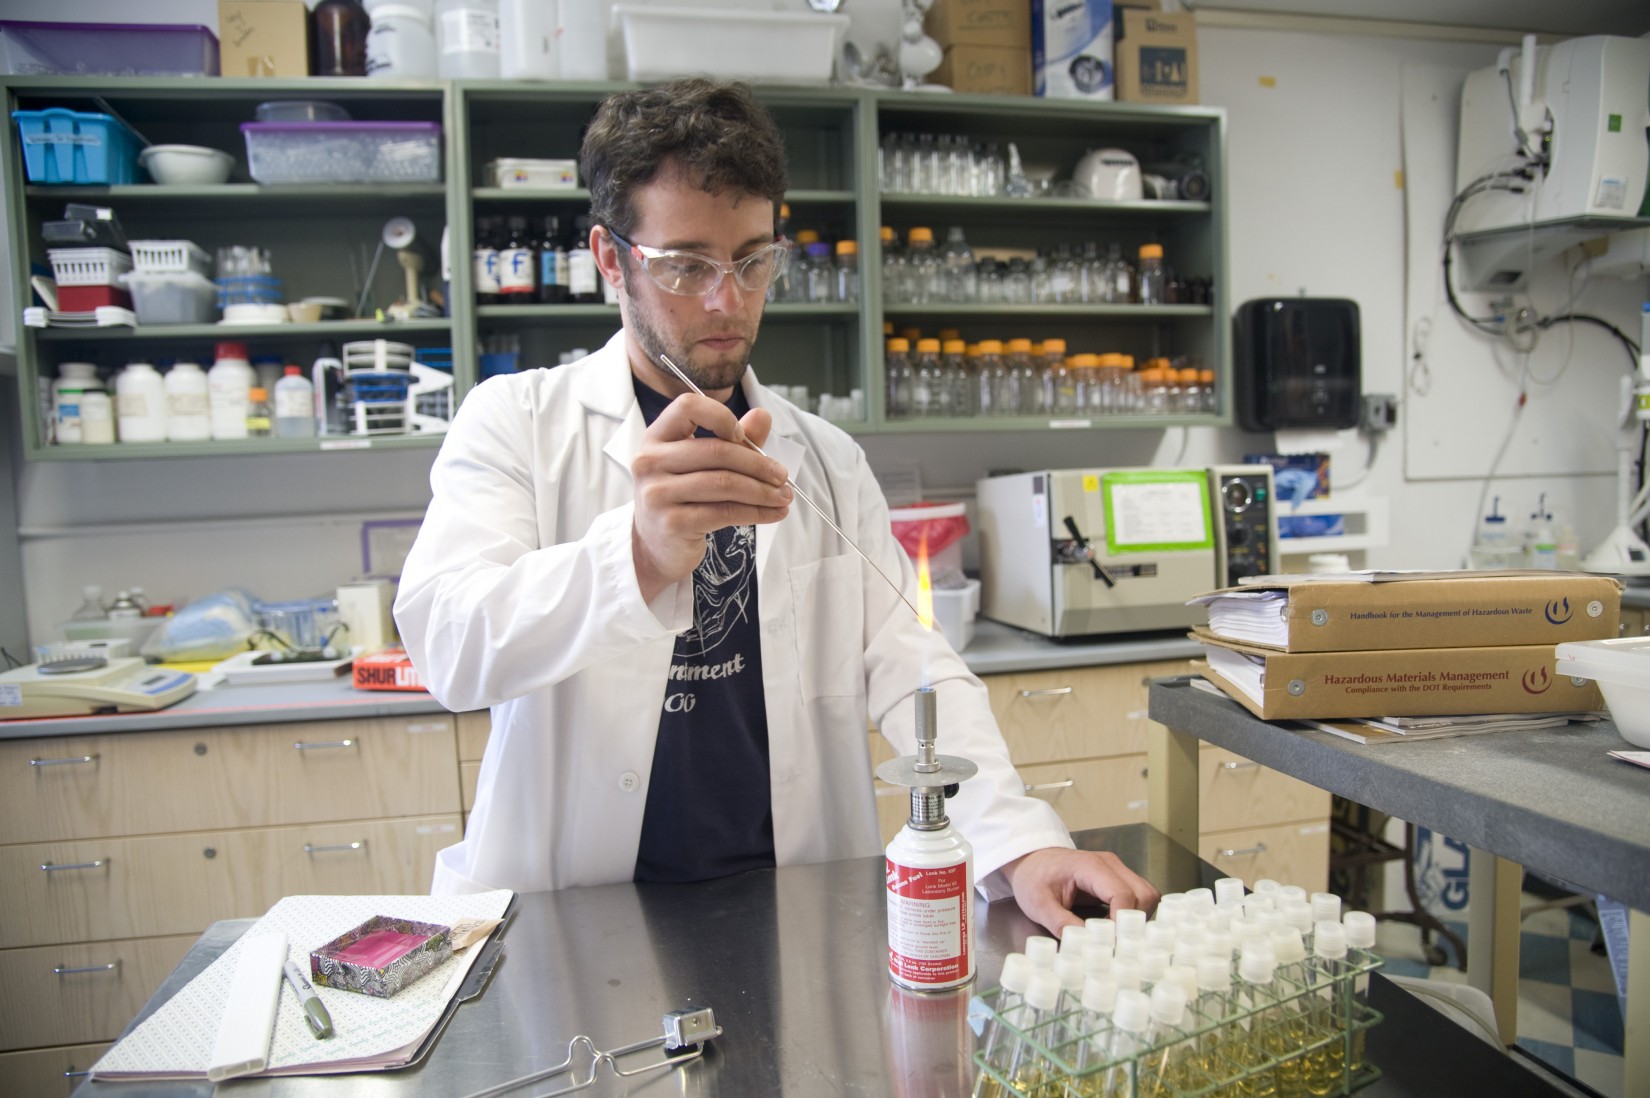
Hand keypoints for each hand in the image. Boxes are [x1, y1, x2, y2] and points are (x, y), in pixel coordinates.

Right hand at [631, 393, 791, 600]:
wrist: (656, 546)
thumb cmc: (682, 498)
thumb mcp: (702, 465)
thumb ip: (734, 440)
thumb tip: (763, 415)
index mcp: (656, 437)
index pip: (688, 407)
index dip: (721, 416)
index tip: (742, 436)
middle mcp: (650, 461)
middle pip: (717, 450)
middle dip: (758, 464)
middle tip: (782, 476)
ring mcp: (658, 493)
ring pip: (724, 483)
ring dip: (763, 491)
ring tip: (784, 497)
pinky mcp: (672, 523)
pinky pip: (725, 512)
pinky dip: (756, 512)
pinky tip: (773, 514)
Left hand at [1000, 847, 1160, 936]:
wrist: (1030, 861)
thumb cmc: (1033, 878)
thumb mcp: (1038, 904)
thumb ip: (1061, 924)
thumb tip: (1086, 945)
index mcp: (1090, 867)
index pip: (1123, 895)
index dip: (1122, 922)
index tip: (1112, 943)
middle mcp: (1110, 865)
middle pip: (1143, 894)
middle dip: (1134, 923)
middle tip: (1117, 943)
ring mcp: (1116, 870)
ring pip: (1146, 895)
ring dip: (1137, 919)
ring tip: (1116, 937)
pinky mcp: (1117, 879)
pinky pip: (1138, 896)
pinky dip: (1134, 915)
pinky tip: (1117, 929)